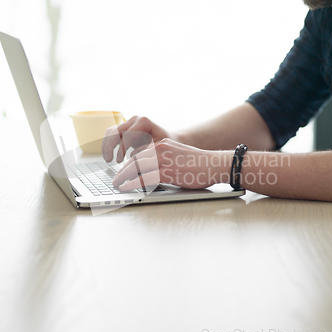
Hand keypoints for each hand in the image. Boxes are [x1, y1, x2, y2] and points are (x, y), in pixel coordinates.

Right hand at [102, 116, 175, 162]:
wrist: (168, 138)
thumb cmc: (165, 144)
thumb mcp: (159, 148)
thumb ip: (147, 151)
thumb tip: (132, 156)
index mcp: (144, 122)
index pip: (127, 135)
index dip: (121, 149)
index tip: (119, 161)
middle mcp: (135, 119)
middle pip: (116, 131)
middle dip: (110, 146)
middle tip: (109, 160)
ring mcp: (129, 121)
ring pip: (111, 131)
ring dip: (106, 145)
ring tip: (108, 159)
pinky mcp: (125, 127)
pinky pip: (111, 134)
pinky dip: (107, 144)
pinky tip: (108, 155)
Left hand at [112, 138, 231, 191]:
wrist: (215, 164)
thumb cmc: (200, 165)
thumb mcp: (178, 156)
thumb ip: (165, 160)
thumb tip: (151, 172)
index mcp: (163, 144)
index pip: (140, 154)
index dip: (129, 164)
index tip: (123, 172)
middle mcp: (161, 149)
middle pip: (135, 160)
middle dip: (123, 171)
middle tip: (116, 179)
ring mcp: (164, 160)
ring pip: (137, 168)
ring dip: (124, 177)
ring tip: (117, 185)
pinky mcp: (167, 172)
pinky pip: (144, 178)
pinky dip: (133, 183)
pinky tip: (126, 188)